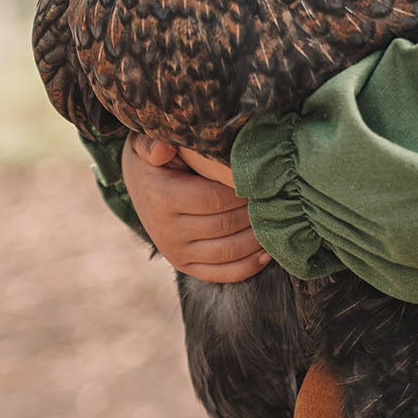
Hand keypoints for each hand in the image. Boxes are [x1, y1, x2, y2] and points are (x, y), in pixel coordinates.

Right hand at [122, 133, 271, 283]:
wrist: (139, 184)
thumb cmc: (155, 159)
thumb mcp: (146, 144)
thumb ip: (152, 143)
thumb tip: (162, 150)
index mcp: (162, 198)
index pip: (214, 199)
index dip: (242, 191)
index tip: (262, 180)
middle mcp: (167, 230)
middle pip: (224, 225)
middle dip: (254, 213)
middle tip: (278, 199)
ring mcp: (175, 252)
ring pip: (227, 252)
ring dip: (256, 240)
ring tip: (277, 221)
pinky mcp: (184, 266)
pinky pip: (221, 274)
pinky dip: (248, 266)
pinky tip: (268, 252)